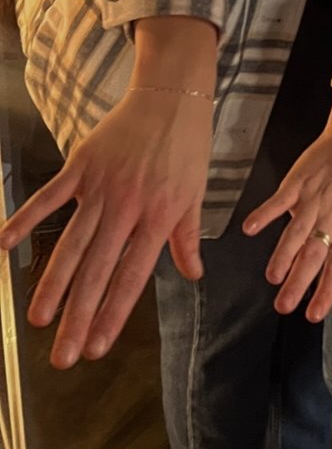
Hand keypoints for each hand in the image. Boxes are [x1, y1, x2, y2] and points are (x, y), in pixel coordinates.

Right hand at [0, 89, 211, 367]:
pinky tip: (3, 246)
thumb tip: (192, 274)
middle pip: (97, 269)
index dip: (113, 313)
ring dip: (53, 283)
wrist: (171, 94)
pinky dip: (24, 219)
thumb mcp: (196, 193)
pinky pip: (49, 197)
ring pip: (72, 242)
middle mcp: (128, 206)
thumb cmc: (187, 146)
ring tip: (38, 319)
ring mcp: (101, 185)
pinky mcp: (81, 165)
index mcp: (158, 216)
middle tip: (62, 354)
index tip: (97, 348)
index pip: (132, 275)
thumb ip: (186, 237)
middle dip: (78, 316)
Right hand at [243, 107, 331, 320]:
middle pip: (314, 254)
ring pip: (296, 232)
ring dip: (283, 255)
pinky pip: (280, 200)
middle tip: (283, 306)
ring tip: (272, 277)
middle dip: (298, 282)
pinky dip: (265, 213)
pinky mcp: (298, 181)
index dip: (326, 292)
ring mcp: (314, 198)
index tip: (312, 316)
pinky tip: (251, 228)